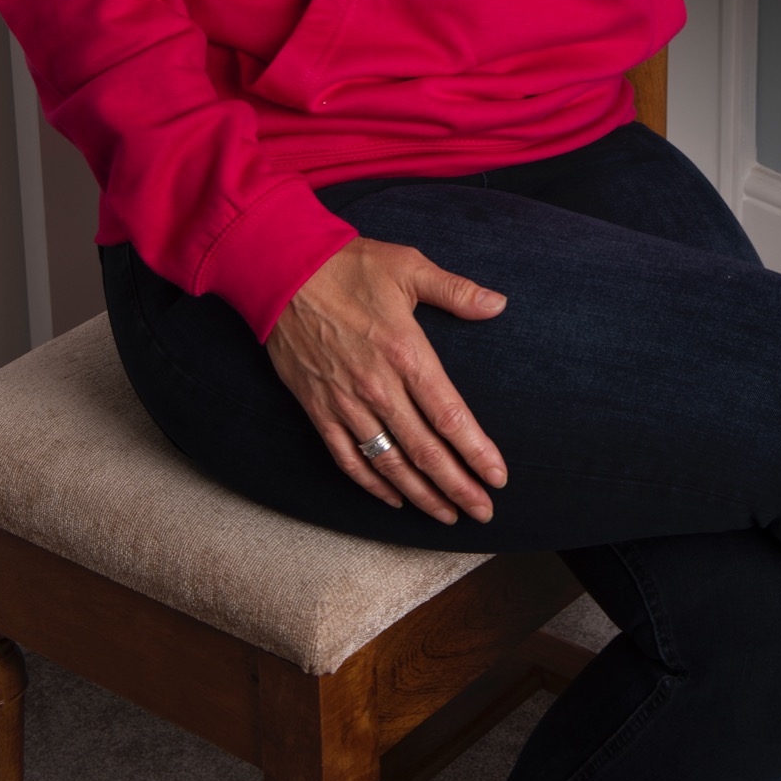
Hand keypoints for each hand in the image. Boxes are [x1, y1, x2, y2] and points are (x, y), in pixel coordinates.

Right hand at [265, 237, 508, 524]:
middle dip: (458, 487)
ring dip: (421, 494)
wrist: (281, 271)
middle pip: (425, 451)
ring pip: (389, 463)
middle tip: (483, 512)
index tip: (499, 477)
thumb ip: (456, 291)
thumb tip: (499, 305)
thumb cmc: (349, 266)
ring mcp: (346, 402)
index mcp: (406, 353)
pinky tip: (393, 498)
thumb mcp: (409, 267)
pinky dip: (371, 484)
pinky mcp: (318, 409)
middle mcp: (378, 387)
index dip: (477, 452)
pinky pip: (347, 458)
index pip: (449, 416)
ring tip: (447, 514)